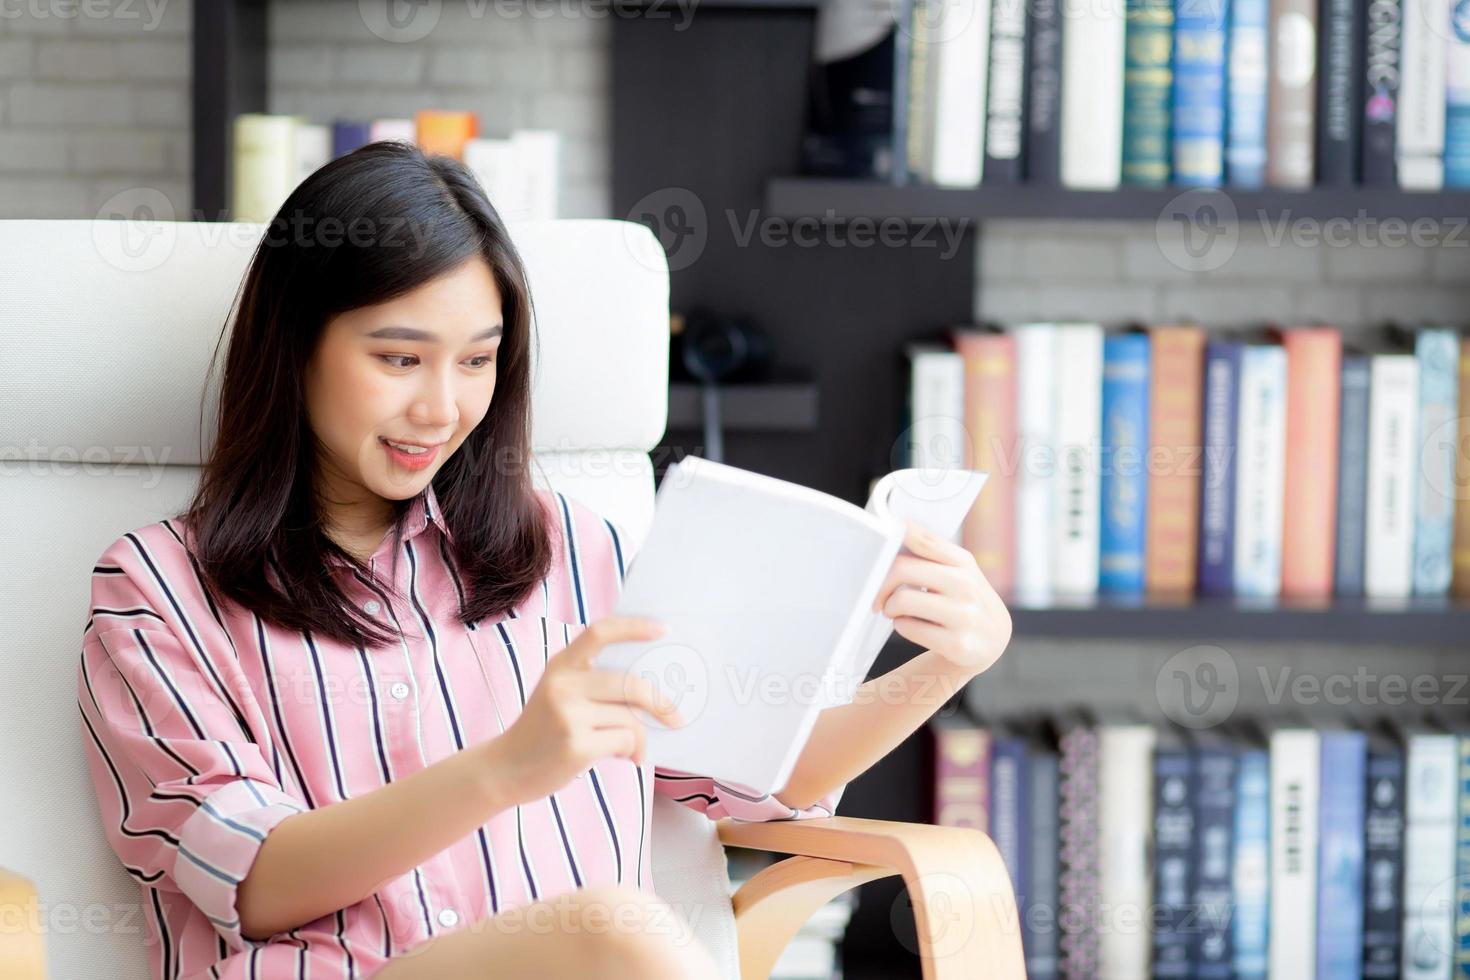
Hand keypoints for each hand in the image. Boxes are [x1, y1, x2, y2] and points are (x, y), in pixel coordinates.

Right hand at [491, 617, 686, 802]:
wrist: (504, 770)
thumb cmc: (543, 733)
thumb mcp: (559, 696)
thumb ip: (594, 686)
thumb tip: (652, 691)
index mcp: (560, 666)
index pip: (600, 632)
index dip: (634, 627)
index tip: (663, 629)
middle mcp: (563, 685)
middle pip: (631, 684)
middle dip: (661, 702)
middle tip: (676, 717)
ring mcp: (567, 715)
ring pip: (631, 718)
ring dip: (642, 737)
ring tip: (635, 750)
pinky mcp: (575, 745)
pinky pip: (625, 741)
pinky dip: (632, 751)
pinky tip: (623, 758)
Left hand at [870, 521, 1011, 675]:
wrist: (992, 641)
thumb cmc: (964, 599)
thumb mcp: (958, 570)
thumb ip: (931, 550)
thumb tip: (899, 526)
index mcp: (963, 561)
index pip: (922, 539)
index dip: (893, 538)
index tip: (878, 547)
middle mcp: (967, 585)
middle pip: (902, 569)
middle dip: (882, 584)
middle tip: (880, 596)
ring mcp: (965, 615)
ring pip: (902, 601)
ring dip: (890, 607)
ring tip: (895, 611)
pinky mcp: (958, 644)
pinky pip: (908, 628)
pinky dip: (901, 626)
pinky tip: (911, 626)